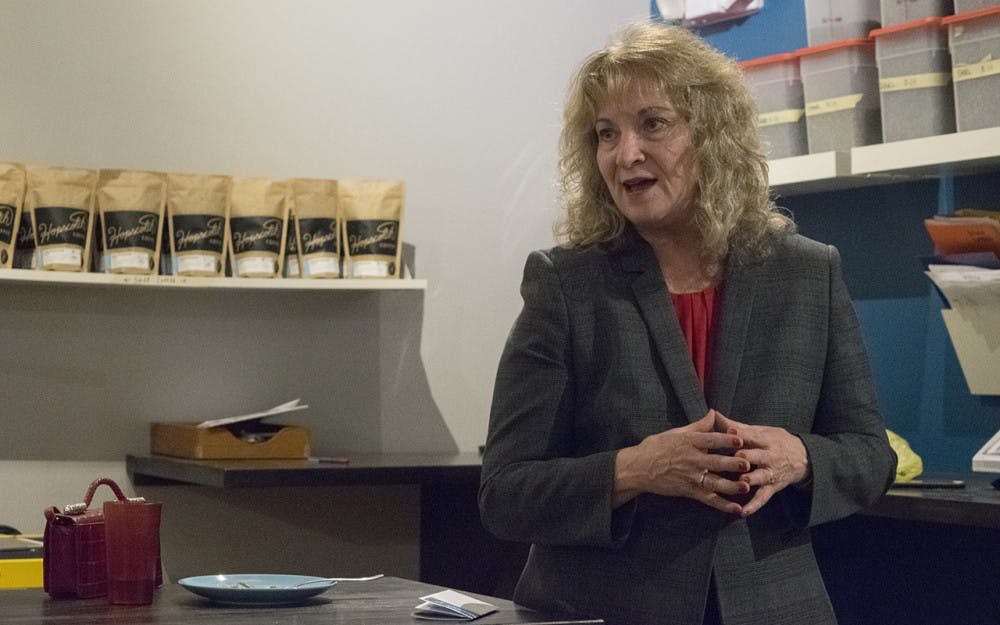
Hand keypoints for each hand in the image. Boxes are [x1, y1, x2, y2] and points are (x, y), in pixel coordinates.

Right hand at [614, 410, 750, 514]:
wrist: (638, 468)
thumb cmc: (657, 447)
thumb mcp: (676, 433)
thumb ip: (698, 425)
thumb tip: (714, 412)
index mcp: (689, 442)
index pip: (710, 440)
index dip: (725, 440)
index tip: (740, 438)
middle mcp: (691, 460)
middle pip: (715, 462)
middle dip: (732, 463)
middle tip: (748, 463)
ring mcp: (690, 477)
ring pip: (714, 482)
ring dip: (731, 486)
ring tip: (746, 486)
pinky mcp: (688, 491)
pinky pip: (708, 499)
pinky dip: (723, 505)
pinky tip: (736, 508)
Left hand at [712, 411, 810, 517]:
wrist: (803, 458)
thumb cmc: (774, 441)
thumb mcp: (760, 431)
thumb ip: (736, 426)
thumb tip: (714, 413)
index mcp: (765, 439)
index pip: (752, 435)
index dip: (740, 434)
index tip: (728, 431)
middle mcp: (769, 456)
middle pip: (757, 455)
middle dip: (747, 456)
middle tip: (736, 457)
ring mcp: (771, 473)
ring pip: (761, 476)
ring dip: (751, 479)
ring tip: (742, 483)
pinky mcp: (772, 487)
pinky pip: (763, 498)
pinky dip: (753, 505)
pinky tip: (742, 512)